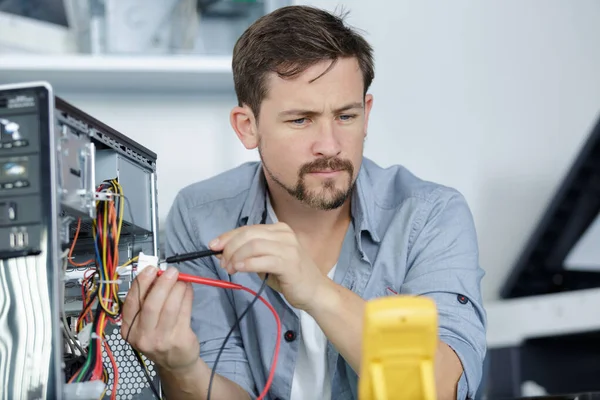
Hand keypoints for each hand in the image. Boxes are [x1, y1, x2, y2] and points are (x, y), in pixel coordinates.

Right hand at [121, 266, 199, 372]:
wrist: (175, 362)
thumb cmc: (159, 336)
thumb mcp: (146, 322)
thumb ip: (148, 300)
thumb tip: (158, 275)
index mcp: (129, 328)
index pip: (132, 302)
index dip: (142, 283)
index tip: (151, 269)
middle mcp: (142, 336)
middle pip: (152, 304)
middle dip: (163, 284)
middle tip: (172, 271)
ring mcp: (161, 340)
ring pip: (170, 307)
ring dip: (178, 289)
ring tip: (183, 280)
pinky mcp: (179, 340)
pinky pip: (184, 312)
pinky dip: (187, 297)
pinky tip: (188, 290)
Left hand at [209, 222, 326, 310]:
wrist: (315, 292)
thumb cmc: (290, 277)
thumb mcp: (267, 261)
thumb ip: (250, 254)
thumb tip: (223, 251)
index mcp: (279, 230)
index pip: (248, 229)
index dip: (228, 236)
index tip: (213, 246)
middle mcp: (284, 234)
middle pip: (248, 235)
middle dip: (230, 248)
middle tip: (223, 263)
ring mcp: (288, 247)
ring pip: (253, 245)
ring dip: (236, 257)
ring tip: (230, 269)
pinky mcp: (289, 263)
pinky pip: (262, 259)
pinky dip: (247, 264)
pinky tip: (239, 270)